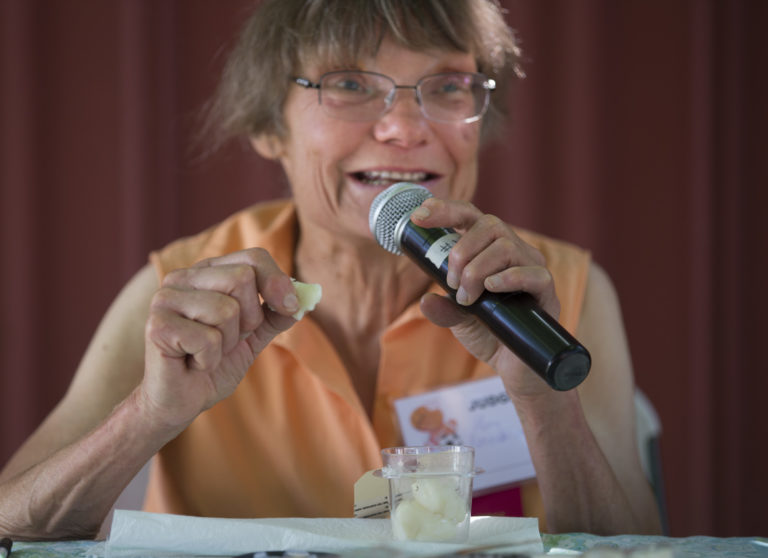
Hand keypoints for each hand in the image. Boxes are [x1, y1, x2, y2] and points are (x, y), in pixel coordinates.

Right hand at [139, 248, 298, 429]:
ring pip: (226, 310)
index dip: (277, 282)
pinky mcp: (156, 325)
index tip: (289, 306)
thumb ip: (275, 313)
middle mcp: (182, 277)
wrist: (180, 401)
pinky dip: (209, 360)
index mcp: (207, 272)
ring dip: (227, 343)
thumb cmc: (214, 363)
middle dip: (248, 319)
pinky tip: (194, 363)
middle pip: (242, 277)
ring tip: (207, 353)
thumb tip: (301, 297)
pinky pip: (208, 339)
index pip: (253, 257)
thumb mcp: (254, 335)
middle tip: (227, 340)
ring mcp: (164, 298)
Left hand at [412, 197, 559, 395]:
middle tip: (452, 283)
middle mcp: (514, 252)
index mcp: (489, 250)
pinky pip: (534, 273)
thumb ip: (443, 309)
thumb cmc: (489, 334)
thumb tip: (425, 301)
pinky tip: (491, 288)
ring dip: (477, 270)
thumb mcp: (458, 320)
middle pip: (490, 225)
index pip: (470, 216)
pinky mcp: (547, 293)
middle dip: (462, 252)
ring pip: (506, 246)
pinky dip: (510, 278)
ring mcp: (532, 269)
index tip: (418, 216)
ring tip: (468, 299)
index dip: (445, 210)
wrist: (516, 368)